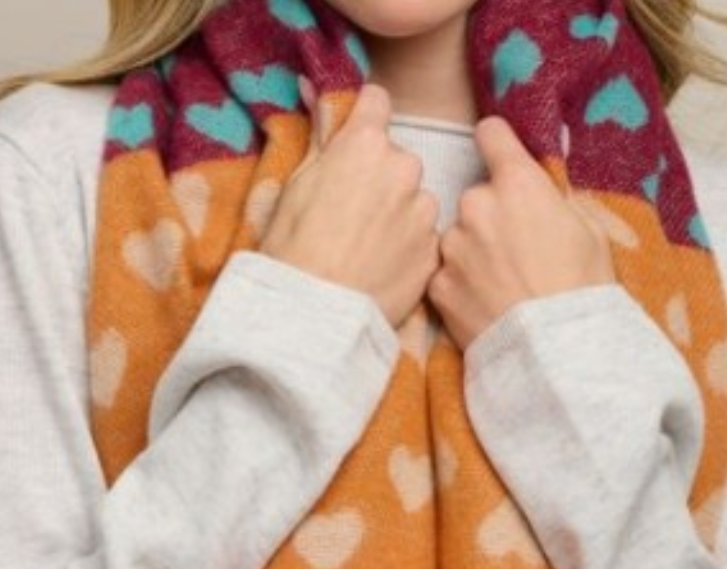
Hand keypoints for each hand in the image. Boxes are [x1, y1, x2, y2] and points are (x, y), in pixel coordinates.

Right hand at [257, 79, 442, 333]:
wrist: (315, 318)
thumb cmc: (294, 250)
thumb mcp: (296, 184)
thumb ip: (320, 137)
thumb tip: (317, 93)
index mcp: (366, 143)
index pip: (377, 101)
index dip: (365, 120)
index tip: (356, 140)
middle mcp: (404, 168)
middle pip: (397, 159)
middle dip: (380, 178)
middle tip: (352, 215)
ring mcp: (423, 212)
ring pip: (414, 201)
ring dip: (398, 216)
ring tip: (368, 250)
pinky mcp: (432, 251)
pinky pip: (423, 239)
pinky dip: (407, 250)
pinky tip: (381, 269)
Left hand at [425, 115, 617, 351]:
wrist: (555, 354)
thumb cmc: (581, 291)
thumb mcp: (589, 230)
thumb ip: (556, 200)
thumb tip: (545, 190)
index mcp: (517, 183)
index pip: (491, 134)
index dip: (496, 143)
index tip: (497, 151)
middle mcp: (476, 205)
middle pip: (476, 196)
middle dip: (491, 216)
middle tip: (516, 251)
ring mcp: (453, 247)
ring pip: (458, 238)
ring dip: (473, 253)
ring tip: (501, 285)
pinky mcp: (438, 287)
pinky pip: (446, 275)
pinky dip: (460, 286)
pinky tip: (485, 304)